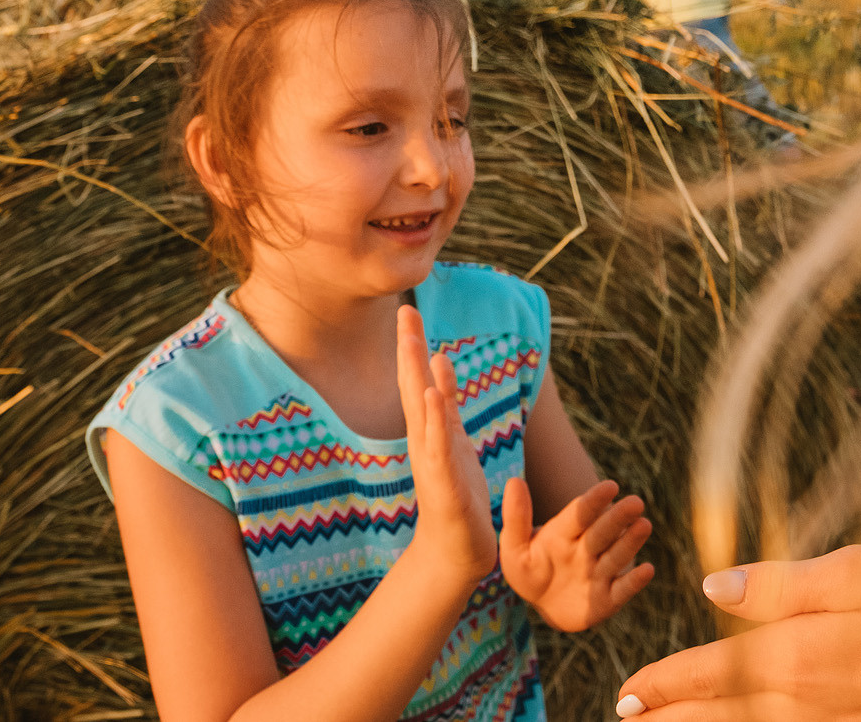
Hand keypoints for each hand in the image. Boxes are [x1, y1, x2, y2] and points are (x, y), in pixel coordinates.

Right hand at [397, 305, 496, 585]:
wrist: (455, 551)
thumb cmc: (455, 494)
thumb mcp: (453, 440)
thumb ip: (445, 403)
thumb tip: (439, 361)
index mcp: (430, 430)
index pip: (418, 381)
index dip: (413, 346)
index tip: (408, 309)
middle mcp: (425, 441)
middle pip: (414, 388)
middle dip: (410, 351)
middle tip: (405, 312)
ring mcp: (432, 463)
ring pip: (424, 416)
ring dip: (420, 383)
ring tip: (418, 348)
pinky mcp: (444, 487)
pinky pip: (439, 451)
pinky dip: (436, 426)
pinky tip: (433, 402)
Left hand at [498, 477, 653, 630]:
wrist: (543, 604)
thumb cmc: (529, 570)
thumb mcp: (514, 547)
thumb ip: (516, 517)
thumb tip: (514, 481)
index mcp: (565, 532)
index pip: (581, 513)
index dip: (595, 501)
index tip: (610, 486)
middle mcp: (587, 549)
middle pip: (603, 531)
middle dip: (619, 518)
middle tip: (636, 502)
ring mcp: (599, 573)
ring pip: (616, 555)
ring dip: (631, 542)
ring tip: (644, 525)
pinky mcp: (608, 599)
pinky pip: (622, 590)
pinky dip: (635, 581)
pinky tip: (647, 570)